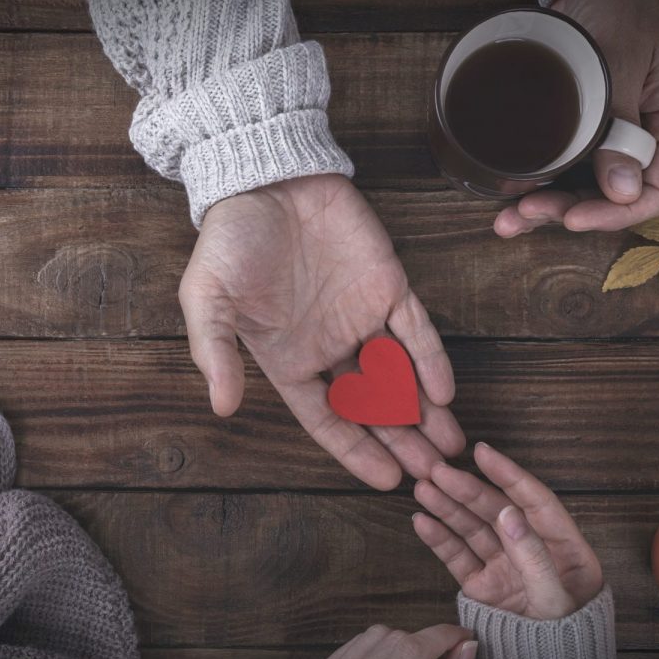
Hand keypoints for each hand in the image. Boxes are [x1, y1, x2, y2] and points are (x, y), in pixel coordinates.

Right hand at [180, 174, 464, 489]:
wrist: (265, 176)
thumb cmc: (229, 241)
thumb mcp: (207, 300)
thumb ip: (215, 353)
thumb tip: (222, 408)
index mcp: (289, 359)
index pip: (328, 419)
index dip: (356, 451)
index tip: (387, 481)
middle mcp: (329, 346)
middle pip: (373, 408)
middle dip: (403, 442)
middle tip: (435, 474)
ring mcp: (362, 317)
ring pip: (401, 376)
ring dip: (424, 411)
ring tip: (450, 446)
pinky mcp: (388, 284)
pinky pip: (416, 330)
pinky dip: (431, 361)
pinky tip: (445, 392)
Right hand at [412, 443, 601, 618]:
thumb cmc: (564, 641)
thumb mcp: (554, 599)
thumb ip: (532, 555)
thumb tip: (508, 511)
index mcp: (564, 547)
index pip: (534, 501)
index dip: (509, 475)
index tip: (483, 453)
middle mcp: (531, 550)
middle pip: (496, 510)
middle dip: (467, 489)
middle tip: (438, 471)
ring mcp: (504, 567)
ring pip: (472, 529)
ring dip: (448, 507)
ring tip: (423, 488)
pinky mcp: (481, 586)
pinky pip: (457, 556)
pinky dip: (439, 538)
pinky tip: (422, 519)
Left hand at [494, 0, 658, 237]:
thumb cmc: (623, 8)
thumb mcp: (624, 56)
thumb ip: (622, 119)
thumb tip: (623, 189)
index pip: (657, 192)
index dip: (615, 214)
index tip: (574, 218)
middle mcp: (645, 141)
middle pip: (612, 199)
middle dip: (568, 212)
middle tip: (526, 211)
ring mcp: (611, 140)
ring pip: (583, 192)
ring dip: (545, 208)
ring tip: (507, 218)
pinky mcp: (581, 135)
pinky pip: (563, 172)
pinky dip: (536, 188)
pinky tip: (507, 202)